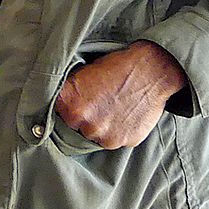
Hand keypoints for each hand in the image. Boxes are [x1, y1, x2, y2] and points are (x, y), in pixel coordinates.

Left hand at [54, 40, 187, 149]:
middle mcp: (85, 123)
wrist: (152, 71)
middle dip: (85, 118)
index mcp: (70, 104)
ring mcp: (105, 135)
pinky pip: (116, 139)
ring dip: (102, 126)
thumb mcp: (84, 73)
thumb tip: (61, 104)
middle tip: (99, 103)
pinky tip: (126, 113)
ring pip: (96, 136)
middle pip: (77, 128)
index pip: (57, 114)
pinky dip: (119, 130)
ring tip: (114, 107)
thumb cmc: (117, 67)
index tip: (75, 103)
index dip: (68, 107)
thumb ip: (70, 92)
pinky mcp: (125, 141)